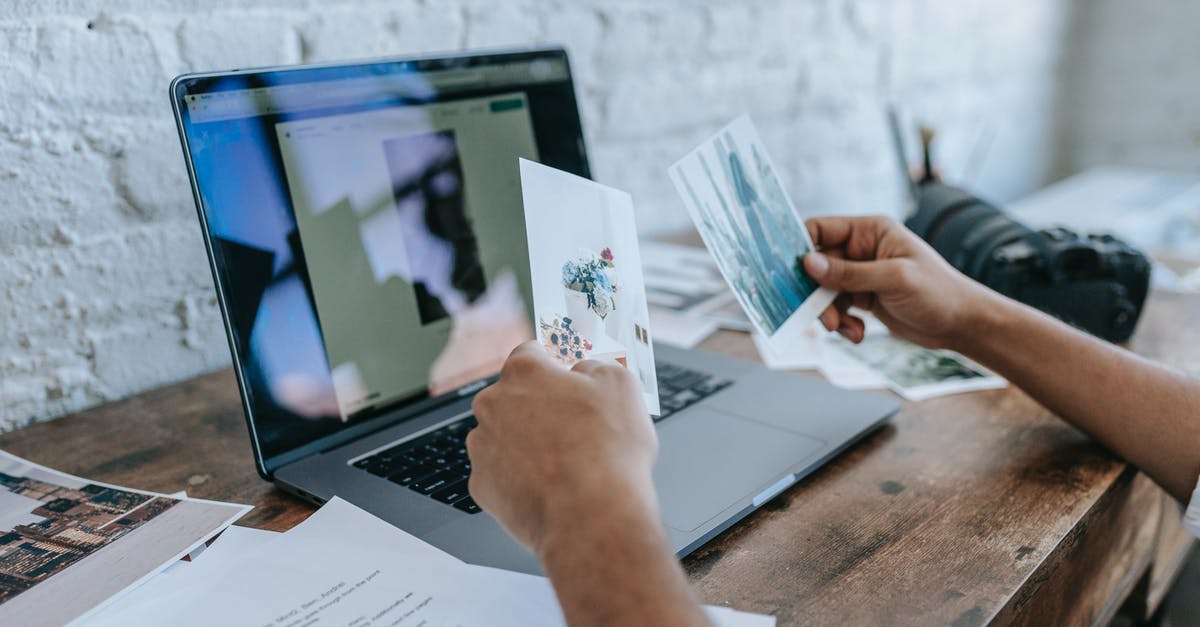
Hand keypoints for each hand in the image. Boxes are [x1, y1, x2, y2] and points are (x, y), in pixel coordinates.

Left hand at [467, 342, 659, 556]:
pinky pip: (501, 473)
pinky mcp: (481, 486)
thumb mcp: (621, 386)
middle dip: (540, 406)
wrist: (591, 519)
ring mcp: (483, 447)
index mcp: (523, 372)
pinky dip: (520, 477)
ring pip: (504, 435)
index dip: (555, 365)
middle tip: (575, 425)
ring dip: (528, 442)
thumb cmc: (608, 453)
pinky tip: (549, 486)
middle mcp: (492, 404)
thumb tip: (587, 371)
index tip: (569, 377)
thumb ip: (599, 367)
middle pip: (514, 396)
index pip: (532, 353)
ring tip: (565, 462)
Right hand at [802, 215, 999, 349]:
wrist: (961, 324)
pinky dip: (841, 323)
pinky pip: (836, 308)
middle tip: (823, 317)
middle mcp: (861, 249)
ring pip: (823, 290)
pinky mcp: (863, 298)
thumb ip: (849, 273)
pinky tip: (857, 333)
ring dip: (829, 313)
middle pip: (817, 265)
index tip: (789, 272)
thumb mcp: (893, 279)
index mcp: (870, 231)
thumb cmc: (938, 292)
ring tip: (845, 330)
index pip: (821, 230)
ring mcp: (861, 274)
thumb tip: (808, 263)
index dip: (801, 248)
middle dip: (816, 293)